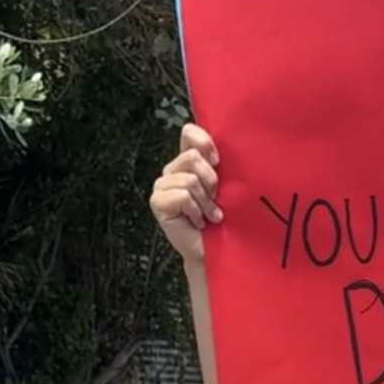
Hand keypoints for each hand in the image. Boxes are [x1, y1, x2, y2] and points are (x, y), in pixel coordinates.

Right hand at [149, 122, 223, 266]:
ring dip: (205, 202)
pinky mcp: (157, 201)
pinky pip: (182, 196)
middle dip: (210, 182)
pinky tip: (197, 221)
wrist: (215, 251)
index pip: (189, 133)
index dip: (205, 143)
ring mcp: (162, 185)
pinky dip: (195, 211)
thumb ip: (218, 165)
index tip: (219, 162)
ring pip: (189, 179)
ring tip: (208, 215)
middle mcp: (172, 170)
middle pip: (192, 157)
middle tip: (214, 200)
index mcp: (187, 161)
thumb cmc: (222, 220)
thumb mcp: (225, 187)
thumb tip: (218, 151)